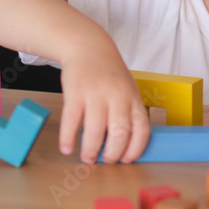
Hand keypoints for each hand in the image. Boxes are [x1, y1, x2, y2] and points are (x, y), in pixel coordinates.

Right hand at [57, 45, 149, 163]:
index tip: (126, 160)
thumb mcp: (127, 90)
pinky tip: (67, 148)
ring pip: (96, 130)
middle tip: (105, 161)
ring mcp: (96, 94)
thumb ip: (127, 113)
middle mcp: (117, 96)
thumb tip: (122, 146)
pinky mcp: (75, 92)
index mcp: (133, 98)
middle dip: (113, 154)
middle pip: (120, 133)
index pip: (141, 129)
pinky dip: (68, 138)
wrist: (89, 47)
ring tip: (86, 158)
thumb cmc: (110, 74)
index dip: (135, 149)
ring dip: (90, 150)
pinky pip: (71, 121)